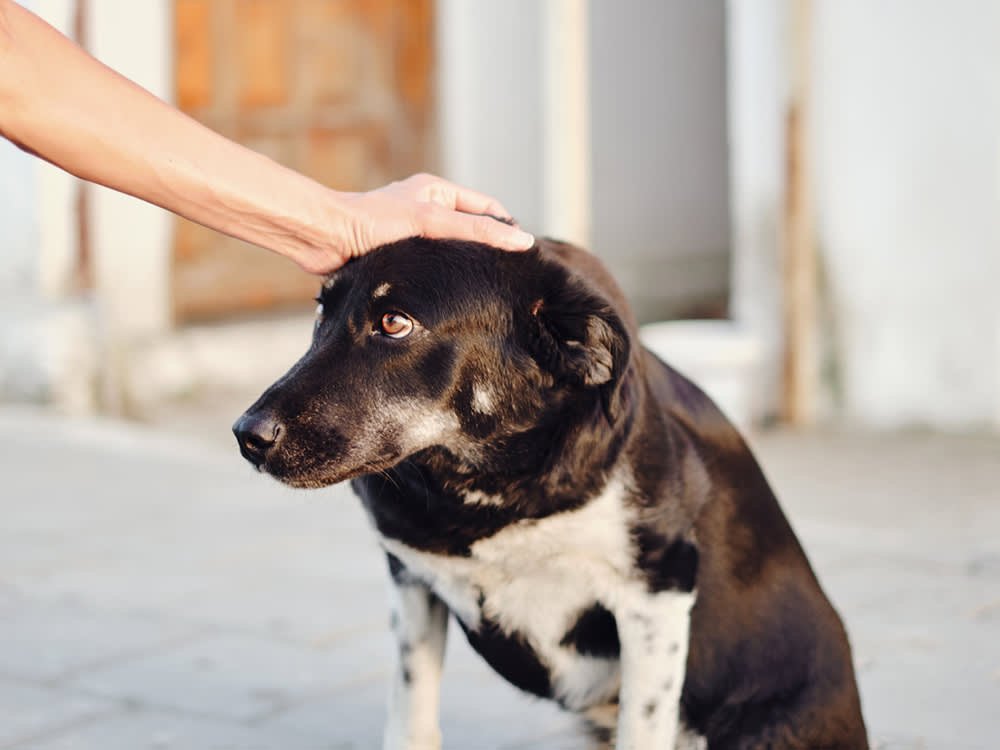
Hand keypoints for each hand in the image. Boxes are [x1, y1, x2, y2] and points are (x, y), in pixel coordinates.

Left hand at [323, 173, 534, 270]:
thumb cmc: (373, 222)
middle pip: (470, 230)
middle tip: (506, 275)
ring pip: (450, 250)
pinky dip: (441, 277)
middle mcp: (426, 209)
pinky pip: (429, 266)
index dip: (506, 228)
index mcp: (436, 191)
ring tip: (482, 287)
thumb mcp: (432, 221)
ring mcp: (412, 233)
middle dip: (486, 249)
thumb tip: (521, 241)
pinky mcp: (397, 255)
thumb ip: (477, 231)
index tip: (522, 254)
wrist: (324, 239)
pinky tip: (449, 293)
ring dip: (462, 266)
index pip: (487, 208)